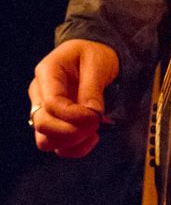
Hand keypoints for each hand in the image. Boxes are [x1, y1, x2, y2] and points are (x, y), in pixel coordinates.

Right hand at [29, 39, 118, 157]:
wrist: (94, 57)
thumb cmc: (94, 55)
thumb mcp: (98, 62)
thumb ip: (93, 88)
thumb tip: (92, 115)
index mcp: (47, 71)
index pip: (52, 103)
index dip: (73, 116)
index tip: (95, 119)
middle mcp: (39, 93)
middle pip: (43, 125)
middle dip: (71, 131)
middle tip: (96, 125)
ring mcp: (43, 110)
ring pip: (45, 140)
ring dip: (71, 142)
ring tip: (94, 131)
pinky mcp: (52, 124)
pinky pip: (55, 146)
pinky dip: (73, 149)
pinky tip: (92, 138)